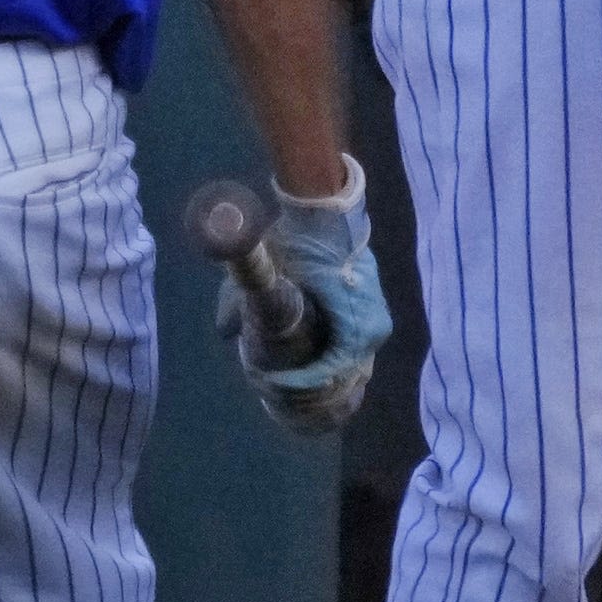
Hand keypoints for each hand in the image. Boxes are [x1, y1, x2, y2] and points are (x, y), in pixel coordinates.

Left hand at [229, 161, 389, 433]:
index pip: (330, 373)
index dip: (299, 385)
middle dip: (310, 390)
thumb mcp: (267, 268)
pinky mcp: (372, 312)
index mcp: (356, 324)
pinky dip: (334, 364)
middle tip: (275, 391)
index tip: (270, 383)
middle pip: (344, 377)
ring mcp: (376, 322)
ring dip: (324, 380)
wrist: (327, 210)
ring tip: (290, 386)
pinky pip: (355, 351)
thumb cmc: (300, 242)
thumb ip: (240, 297)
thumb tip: (224, 332)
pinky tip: (311, 370)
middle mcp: (373, 330)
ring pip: (352, 366)